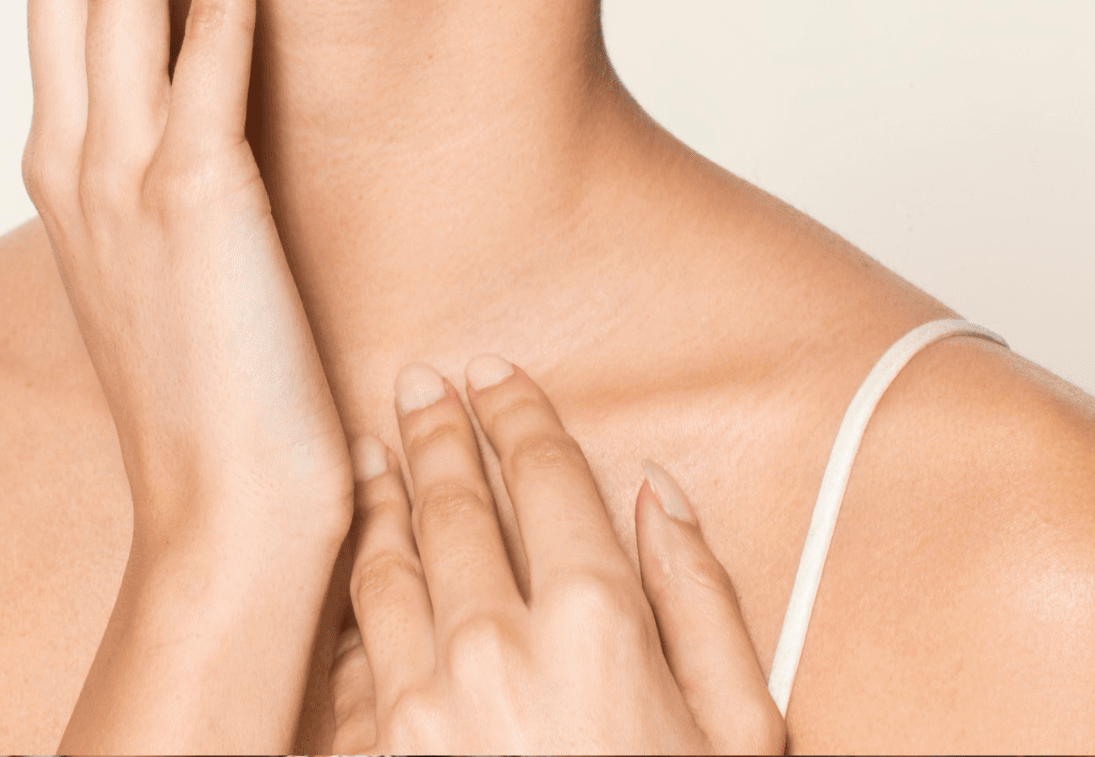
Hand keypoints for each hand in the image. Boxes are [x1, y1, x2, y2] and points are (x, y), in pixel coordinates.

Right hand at [23, 0, 351, 542]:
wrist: (223, 519)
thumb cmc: (208, 404)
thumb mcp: (156, 274)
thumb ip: (147, 187)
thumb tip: (182, 126)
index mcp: (63, 174)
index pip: (53, 4)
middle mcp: (75, 160)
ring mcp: (126, 176)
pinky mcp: (198, 198)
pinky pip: (205, 50)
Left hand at [330, 357, 784, 754]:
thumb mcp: (743, 730)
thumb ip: (701, 598)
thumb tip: (656, 492)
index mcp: (596, 623)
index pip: (545, 479)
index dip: (519, 416)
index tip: (496, 375)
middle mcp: (496, 643)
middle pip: (454, 502)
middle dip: (438, 431)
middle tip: (420, 385)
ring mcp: (421, 701)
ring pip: (386, 562)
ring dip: (381, 495)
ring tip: (373, 451)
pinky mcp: (374, 752)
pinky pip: (351, 646)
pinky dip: (352, 589)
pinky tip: (355, 560)